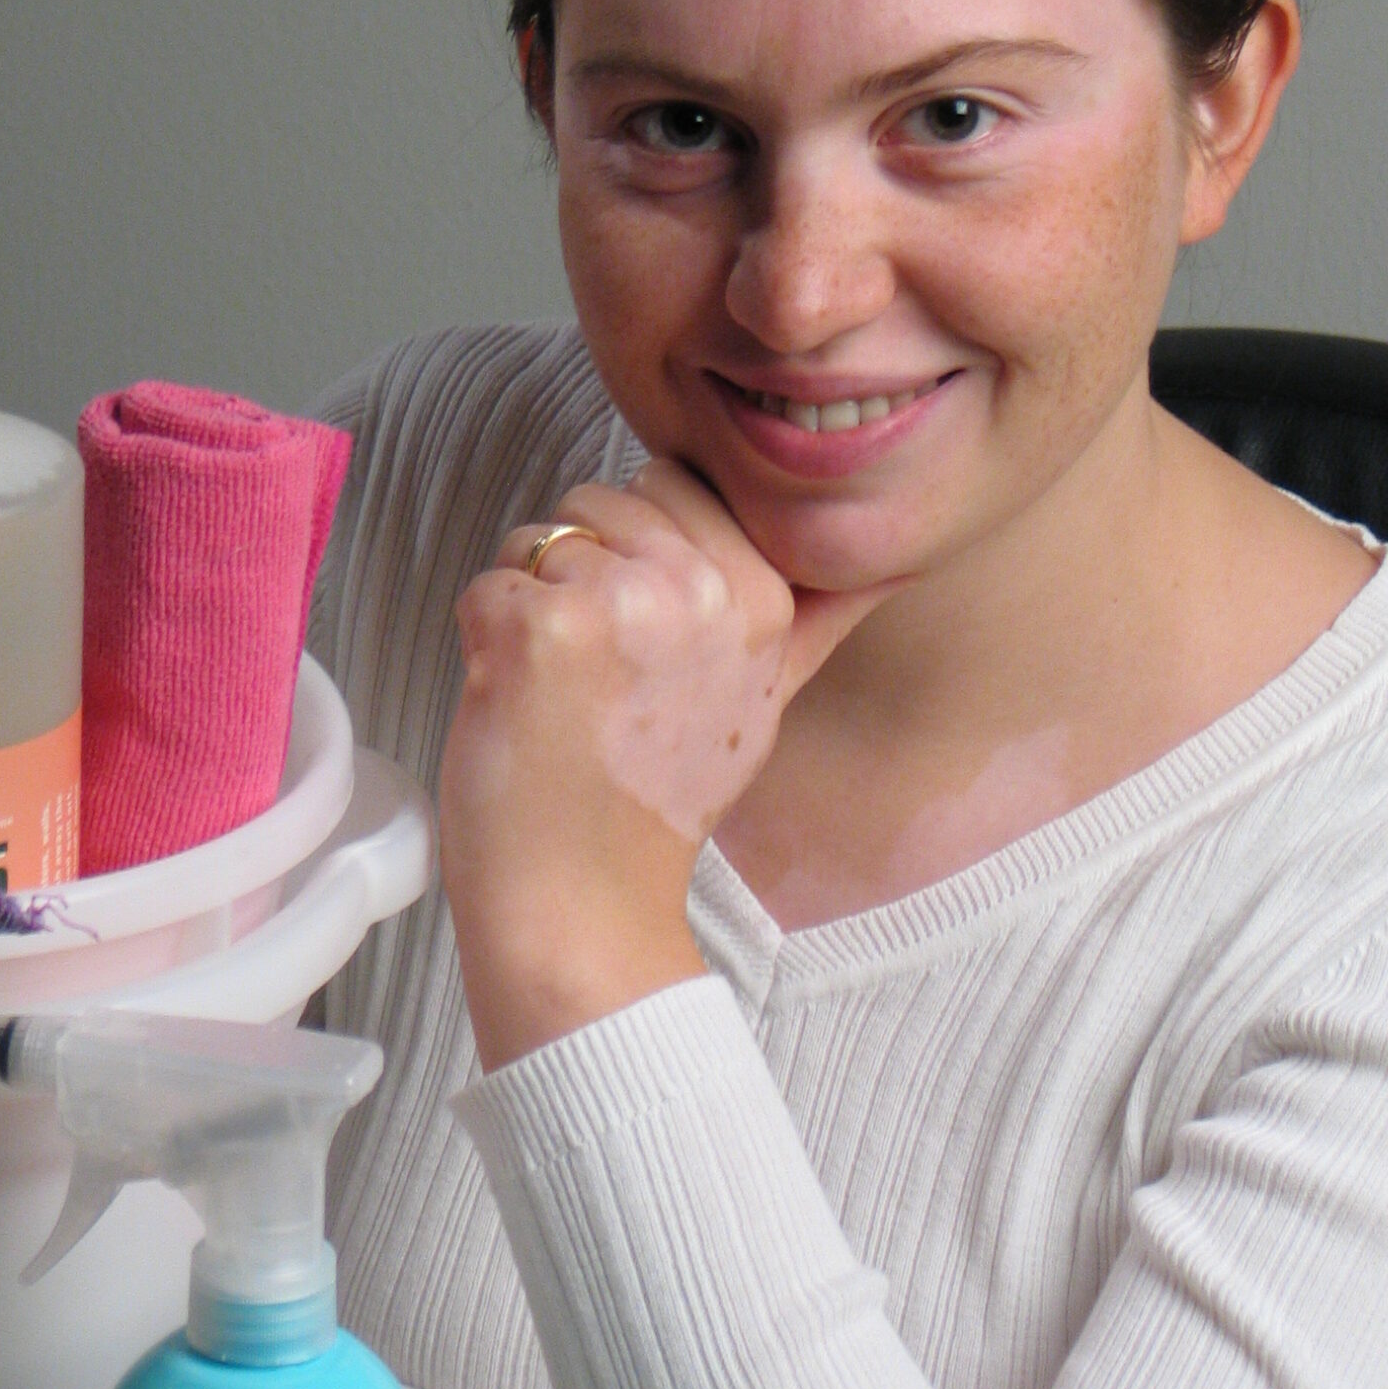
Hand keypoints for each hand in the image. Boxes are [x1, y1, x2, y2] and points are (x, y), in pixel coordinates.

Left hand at [440, 460, 891, 1068]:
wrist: (583, 905)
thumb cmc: (656, 804)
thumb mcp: (767, 697)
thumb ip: (821, 615)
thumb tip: (904, 556)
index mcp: (761, 594)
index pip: (671, 483)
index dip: (639, 554)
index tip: (647, 644)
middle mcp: (699, 588)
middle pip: (602, 498)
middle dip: (581, 571)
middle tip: (603, 678)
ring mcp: (615, 603)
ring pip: (538, 536)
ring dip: (531, 605)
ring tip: (566, 695)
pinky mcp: (534, 627)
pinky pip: (486, 584)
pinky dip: (483, 641)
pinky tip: (521, 708)